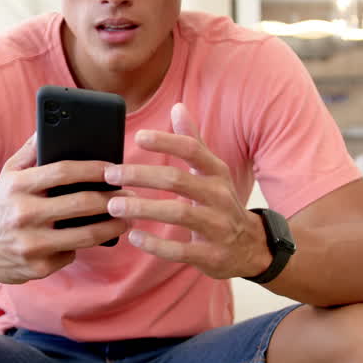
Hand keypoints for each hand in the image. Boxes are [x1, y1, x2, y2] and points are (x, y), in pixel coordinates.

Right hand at [0, 134, 131, 284]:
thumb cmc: (1, 205)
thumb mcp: (9, 173)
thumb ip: (32, 149)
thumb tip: (53, 124)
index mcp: (18, 186)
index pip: (63, 171)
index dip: (94, 168)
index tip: (114, 168)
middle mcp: (23, 214)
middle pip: (81, 204)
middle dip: (112, 199)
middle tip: (130, 196)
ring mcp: (31, 244)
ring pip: (85, 235)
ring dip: (112, 226)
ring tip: (127, 219)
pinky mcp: (38, 268)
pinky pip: (72, 254)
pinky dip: (83, 246)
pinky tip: (92, 238)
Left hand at [104, 103, 269, 279]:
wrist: (252, 248)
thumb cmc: (222, 204)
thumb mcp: (213, 172)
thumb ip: (193, 141)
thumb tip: (178, 107)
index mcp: (217, 173)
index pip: (192, 150)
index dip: (166, 142)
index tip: (138, 136)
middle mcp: (219, 196)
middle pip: (178, 180)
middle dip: (141, 175)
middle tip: (111, 174)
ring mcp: (217, 226)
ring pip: (178, 213)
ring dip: (143, 208)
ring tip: (114, 205)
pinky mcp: (211, 255)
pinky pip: (180, 249)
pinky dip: (156, 244)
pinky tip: (134, 236)